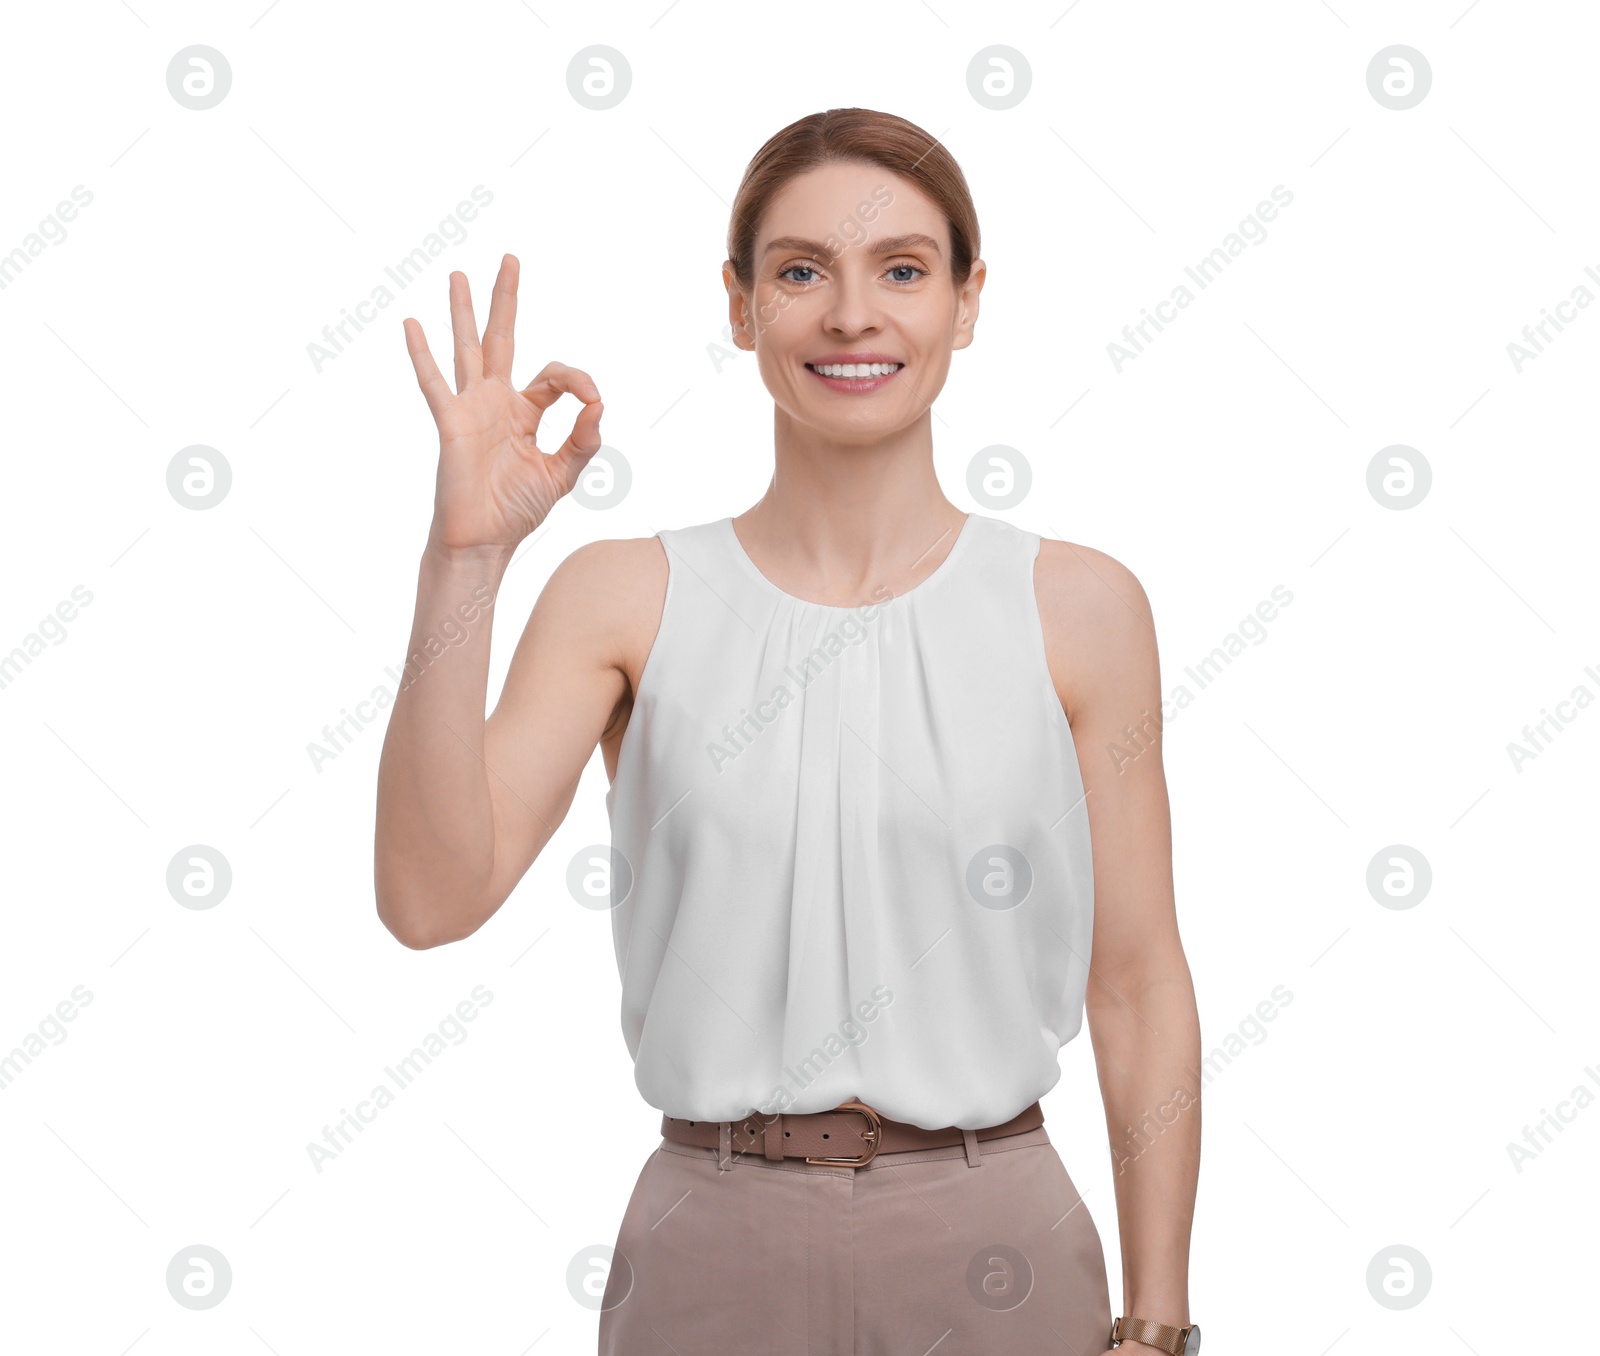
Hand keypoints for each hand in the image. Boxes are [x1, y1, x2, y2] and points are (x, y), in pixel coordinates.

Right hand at [403, 254, 603, 553]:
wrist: (484, 541)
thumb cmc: (516, 511)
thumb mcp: (563, 474)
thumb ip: (584, 440)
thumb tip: (600, 405)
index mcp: (524, 412)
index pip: (554, 376)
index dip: (578, 381)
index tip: (593, 400)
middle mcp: (495, 402)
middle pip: (502, 339)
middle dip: (506, 300)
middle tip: (510, 259)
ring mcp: (470, 409)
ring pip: (467, 349)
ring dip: (464, 311)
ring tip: (458, 274)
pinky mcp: (451, 425)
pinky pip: (435, 384)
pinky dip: (423, 355)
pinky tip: (412, 324)